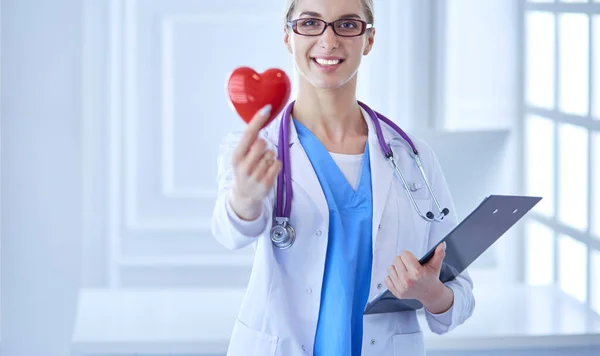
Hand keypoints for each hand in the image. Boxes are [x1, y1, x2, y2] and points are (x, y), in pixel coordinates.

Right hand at [229, 105, 281, 220]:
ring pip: (271, 154)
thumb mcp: (241, 156)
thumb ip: (249, 141)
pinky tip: (268, 171)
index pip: (249, 134)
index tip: (267, 108)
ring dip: (269, 157)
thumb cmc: (245, 170)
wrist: (243, 196)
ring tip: (261, 166)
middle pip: (262, 143)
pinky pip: (278, 164)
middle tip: (258, 155)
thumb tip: (261, 118)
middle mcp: (244, 166)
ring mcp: (255, 176)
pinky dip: (276, 165)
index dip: (258, 120)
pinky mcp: (266, 184)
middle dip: (264, 146)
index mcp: (236, 156)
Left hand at [385, 242, 452, 312]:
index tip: (413, 261)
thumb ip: (439, 254)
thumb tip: (442, 244)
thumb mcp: (435, 265)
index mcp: (417, 272)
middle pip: (396, 260)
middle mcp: (408, 280)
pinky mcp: (396, 293)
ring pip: (390, 268)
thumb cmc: (431, 277)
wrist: (430, 293)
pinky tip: (400, 279)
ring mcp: (401, 288)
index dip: (408, 256)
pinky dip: (392, 277)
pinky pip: (386, 279)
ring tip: (405, 272)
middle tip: (409, 266)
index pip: (404, 254)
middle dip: (402, 261)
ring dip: (396, 269)